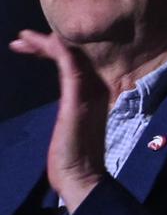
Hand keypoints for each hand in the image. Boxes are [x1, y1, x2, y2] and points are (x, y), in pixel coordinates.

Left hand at [10, 30, 108, 212]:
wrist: (81, 177)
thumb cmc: (74, 156)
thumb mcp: (73, 124)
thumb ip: (73, 107)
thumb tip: (69, 101)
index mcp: (94, 92)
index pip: (75, 62)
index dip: (53, 50)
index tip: (30, 45)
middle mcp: (96, 87)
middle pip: (73, 54)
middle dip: (45, 42)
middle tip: (21, 38)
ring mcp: (88, 91)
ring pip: (71, 55)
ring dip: (46, 42)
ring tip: (23, 38)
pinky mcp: (77, 97)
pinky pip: (70, 66)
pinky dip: (58, 50)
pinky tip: (44, 42)